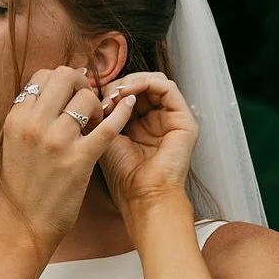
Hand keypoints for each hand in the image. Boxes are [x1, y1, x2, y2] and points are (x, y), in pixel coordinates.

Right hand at [0, 65, 138, 260]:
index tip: (70, 94)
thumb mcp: (10, 145)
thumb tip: (47, 94)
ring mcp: (57, 141)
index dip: (62, 81)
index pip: (43, 76)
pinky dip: (122, 113)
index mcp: (16, 118)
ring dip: (96, 105)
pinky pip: (108, 125)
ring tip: (95, 122)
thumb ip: (27, 118)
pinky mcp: (79, 159)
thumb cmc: (19, 188)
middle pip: (65, 77)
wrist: (24, 226)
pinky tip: (129, 107)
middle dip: (80, 85)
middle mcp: (34, 124)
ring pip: (87, 98)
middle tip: (86, 103)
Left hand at [96, 71, 198, 221]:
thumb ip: (104, 113)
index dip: (111, 90)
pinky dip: (146, 83)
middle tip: (105, 94)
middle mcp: (158, 120)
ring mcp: (172, 119)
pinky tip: (128, 92)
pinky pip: (167, 88)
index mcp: (140, 125)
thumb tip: (94, 89)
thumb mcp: (106, 137)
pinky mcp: (185, 120)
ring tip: (116, 93)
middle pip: (141, 85)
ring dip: (132, 82)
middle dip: (120, 84)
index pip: (129, 93)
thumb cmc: (124, 176)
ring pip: (154, 82)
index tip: (93, 97)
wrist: (143, 197)